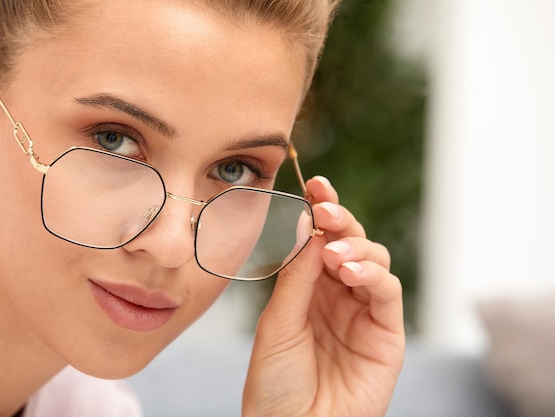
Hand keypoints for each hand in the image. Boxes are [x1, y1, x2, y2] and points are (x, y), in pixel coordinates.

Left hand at [243, 176, 404, 416]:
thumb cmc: (275, 383)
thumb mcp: (278, 322)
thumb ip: (297, 275)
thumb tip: (307, 224)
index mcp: (307, 289)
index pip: (319, 240)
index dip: (320, 210)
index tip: (314, 183)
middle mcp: (337, 295)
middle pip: (349, 242)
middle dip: (340, 219)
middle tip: (325, 205)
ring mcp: (364, 312)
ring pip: (373, 259)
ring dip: (356, 247)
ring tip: (334, 253)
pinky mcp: (387, 333)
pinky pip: (388, 291)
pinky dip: (373, 274)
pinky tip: (351, 271)